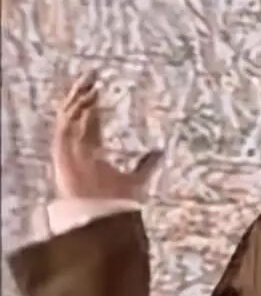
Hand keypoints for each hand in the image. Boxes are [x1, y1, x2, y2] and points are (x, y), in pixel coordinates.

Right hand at [52, 71, 162, 200]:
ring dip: (77, 100)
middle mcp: (77, 151)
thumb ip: (147, 164)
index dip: (93, 106)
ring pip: (68, 118)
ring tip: (90, 83)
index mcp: (91, 154)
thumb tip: (161, 151)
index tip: (99, 89)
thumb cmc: (117, 204)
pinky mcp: (63, 155)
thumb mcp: (138, 178)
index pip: (89, 123)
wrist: (104, 219)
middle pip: (75, 116)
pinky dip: (74, 113)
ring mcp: (69, 152)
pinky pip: (65, 128)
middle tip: (91, 76)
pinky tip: (86, 99)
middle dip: (81, 95)